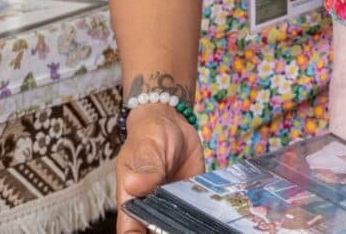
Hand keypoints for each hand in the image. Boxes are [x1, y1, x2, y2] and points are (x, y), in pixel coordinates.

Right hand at [116, 103, 204, 233]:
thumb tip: (134, 185)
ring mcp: (173, 204)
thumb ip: (146, 168)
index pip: (130, 231)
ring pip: (178, 226)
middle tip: (181, 226)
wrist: (170, 123)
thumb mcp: (147, 148)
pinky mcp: (192, 197)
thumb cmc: (149, 135)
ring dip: (187, 226)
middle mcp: (151, 207)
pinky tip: (215, 217)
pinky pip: (198, 212)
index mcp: (131, 200)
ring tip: (199, 224)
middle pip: (155, 232)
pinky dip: (206, 216)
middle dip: (165, 232)